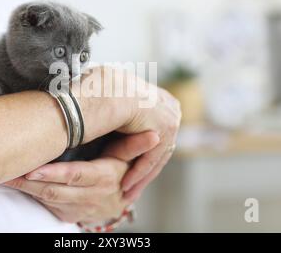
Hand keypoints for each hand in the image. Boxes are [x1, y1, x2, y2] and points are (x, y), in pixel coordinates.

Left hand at [4, 131, 159, 223]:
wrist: (116, 202)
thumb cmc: (122, 175)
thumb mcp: (130, 161)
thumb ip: (136, 147)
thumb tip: (155, 135)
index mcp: (105, 180)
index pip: (78, 175)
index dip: (55, 173)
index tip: (34, 168)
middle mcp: (90, 197)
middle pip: (56, 190)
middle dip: (31, 182)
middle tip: (9, 170)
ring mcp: (76, 207)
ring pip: (46, 199)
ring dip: (25, 188)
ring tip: (5, 175)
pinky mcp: (66, 212)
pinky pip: (43, 204)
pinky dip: (27, 195)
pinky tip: (13, 182)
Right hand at [75, 67, 180, 201]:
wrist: (111, 89)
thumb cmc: (108, 92)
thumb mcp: (122, 105)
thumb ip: (128, 116)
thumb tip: (118, 122)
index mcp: (165, 99)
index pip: (155, 133)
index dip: (142, 151)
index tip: (130, 164)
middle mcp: (172, 108)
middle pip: (158, 146)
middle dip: (143, 168)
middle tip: (130, 185)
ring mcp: (171, 120)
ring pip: (155, 156)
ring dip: (140, 176)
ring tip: (126, 192)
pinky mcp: (165, 131)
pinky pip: (150, 158)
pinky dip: (137, 173)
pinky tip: (125, 185)